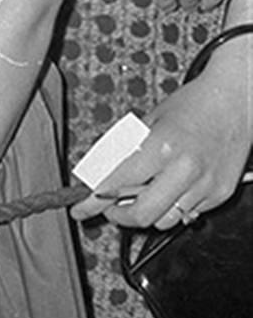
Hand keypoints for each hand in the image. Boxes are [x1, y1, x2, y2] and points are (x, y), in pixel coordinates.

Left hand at [73, 64, 252, 227]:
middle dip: (119, 215)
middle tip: (111, 207)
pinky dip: (176, 207)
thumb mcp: (151, 119)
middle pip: (142, 215)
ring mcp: (206, 185)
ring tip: (143, 196)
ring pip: (166, 220)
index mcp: (161, 146)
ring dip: (149, 213)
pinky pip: (189, 214)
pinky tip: (174, 189)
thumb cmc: (195, 103)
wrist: (237, 97)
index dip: (93, 201)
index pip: (118, 183)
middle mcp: (185, 169)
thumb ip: (130, 150)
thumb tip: (105, 175)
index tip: (80, 210)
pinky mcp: (221, 193)